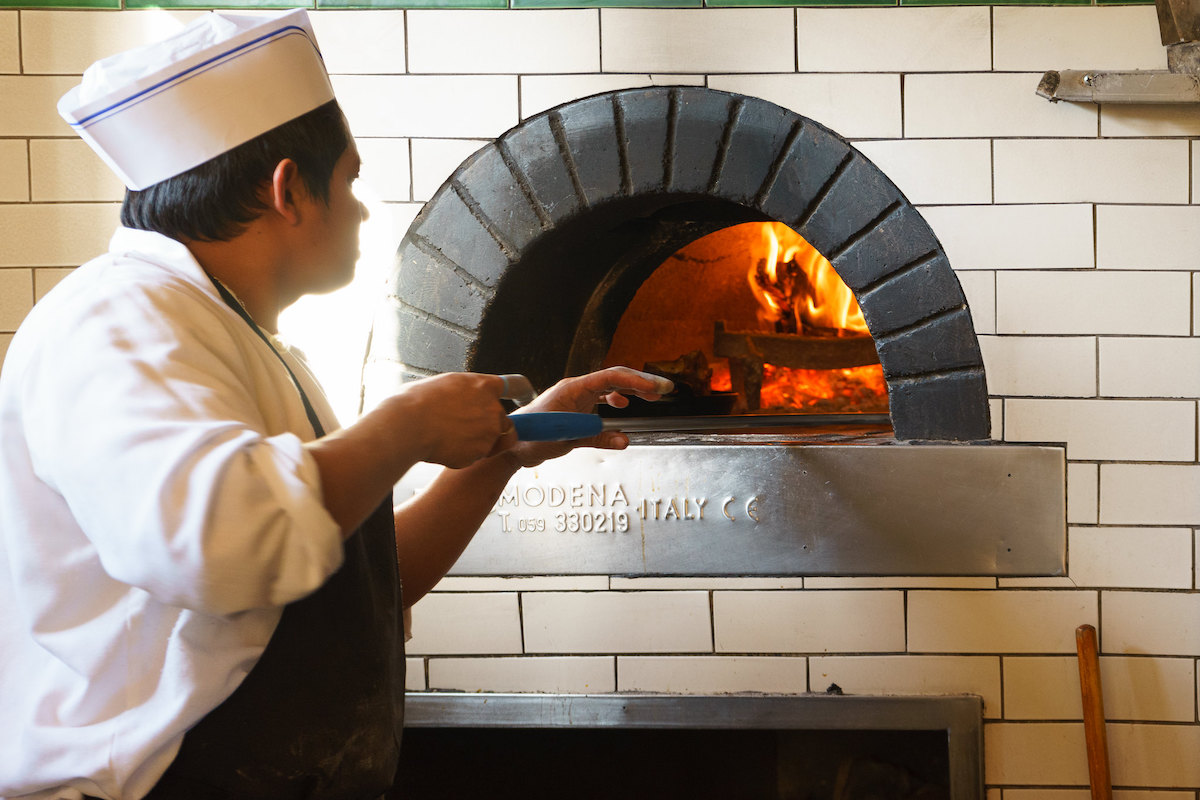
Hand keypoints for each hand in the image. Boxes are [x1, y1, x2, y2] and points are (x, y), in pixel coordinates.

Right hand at [385, 372, 516, 468]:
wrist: (408, 425)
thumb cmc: (417, 402)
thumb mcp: (443, 385)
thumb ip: (463, 393)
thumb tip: (461, 400)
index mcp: (484, 385)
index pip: (517, 385)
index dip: (524, 392)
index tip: (527, 396)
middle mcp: (494, 409)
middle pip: (505, 422)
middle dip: (490, 428)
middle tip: (462, 429)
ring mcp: (490, 433)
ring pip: (492, 442)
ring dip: (479, 443)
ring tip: (450, 438)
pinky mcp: (481, 453)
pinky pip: (476, 457)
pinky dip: (464, 456)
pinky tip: (444, 448)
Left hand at [505, 366, 672, 467]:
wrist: (512, 443)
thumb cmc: (532, 438)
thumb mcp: (567, 441)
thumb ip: (597, 440)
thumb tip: (625, 441)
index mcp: (574, 389)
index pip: (611, 377)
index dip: (637, 381)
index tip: (656, 388)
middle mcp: (576, 387)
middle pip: (614, 377)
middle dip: (641, 382)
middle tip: (665, 389)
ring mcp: (575, 395)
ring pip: (609, 385)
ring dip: (631, 389)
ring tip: (652, 396)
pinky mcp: (574, 405)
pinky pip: (600, 395)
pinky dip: (615, 397)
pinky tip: (623, 405)